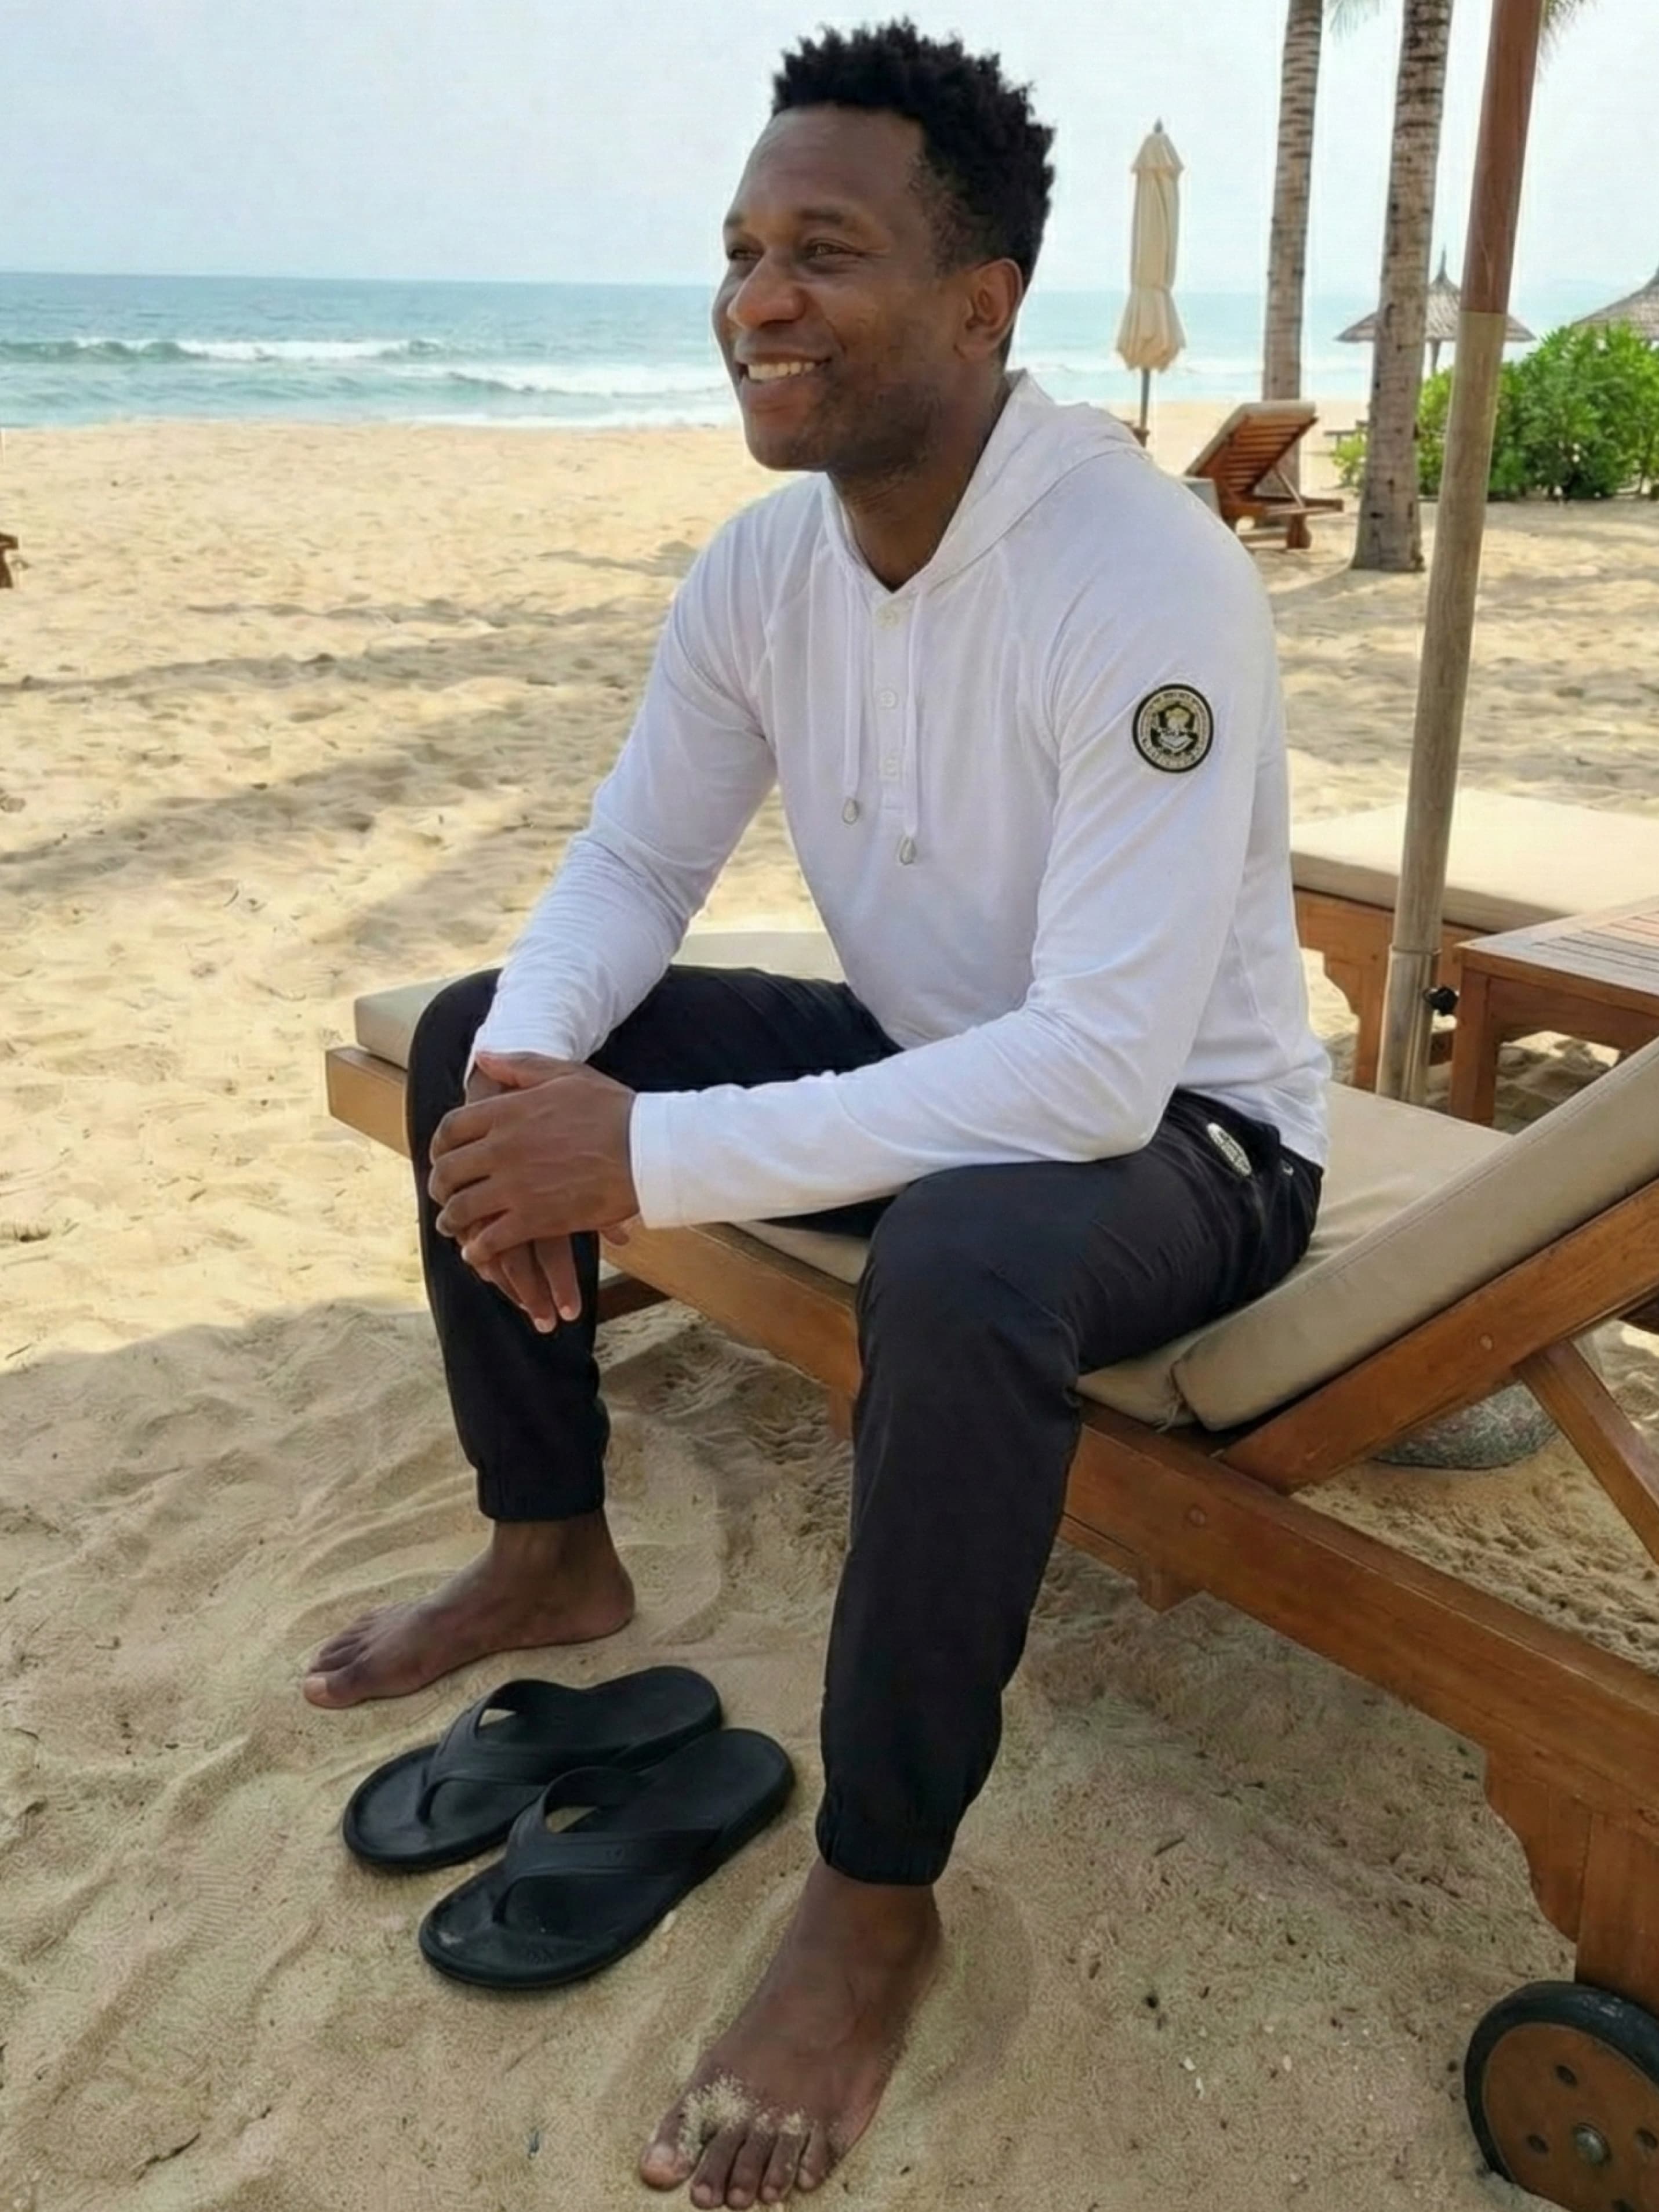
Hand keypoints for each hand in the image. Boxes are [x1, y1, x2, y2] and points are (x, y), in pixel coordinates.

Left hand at [431, 1051, 638, 1276]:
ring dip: (451, 1220)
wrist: (648, 1150)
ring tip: (452, 1226)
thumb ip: (521, 1065)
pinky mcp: (534, 1219)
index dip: (440, 1145)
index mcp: (507, 1111)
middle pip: (448, 1170)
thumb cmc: (614, 1110)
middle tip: (443, 1194)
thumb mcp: (567, 1074)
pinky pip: (490, 1240)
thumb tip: (485, 1058)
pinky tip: (476, 1253)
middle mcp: (502, 1148)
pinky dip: (477, 1249)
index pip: (451, 1128)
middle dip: (439, 1185)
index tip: (441, 1155)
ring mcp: (515, 1186)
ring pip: (462, 1209)